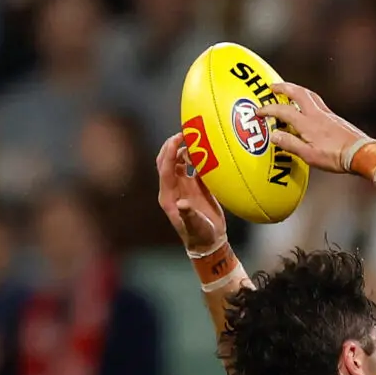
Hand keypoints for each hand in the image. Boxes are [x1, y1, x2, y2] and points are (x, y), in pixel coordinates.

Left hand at [156, 131, 226, 252]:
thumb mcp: (194, 227)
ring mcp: (184, 185)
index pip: (166, 168)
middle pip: (167, 160)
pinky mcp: (196, 186)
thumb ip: (188, 215)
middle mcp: (174, 187)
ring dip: (184, 149)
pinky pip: (194, 167)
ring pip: (179, 161)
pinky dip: (198, 158)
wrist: (209, 241)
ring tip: (196, 139)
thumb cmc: (200, 236)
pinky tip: (206, 151)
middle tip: (184, 133)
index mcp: (168, 195)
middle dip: (172, 145)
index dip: (170, 153)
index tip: (177, 138)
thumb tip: (182, 204)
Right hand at [258, 83, 371, 173]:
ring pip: (309, 94)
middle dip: (283, 87)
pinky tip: (308, 104)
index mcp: (307, 123)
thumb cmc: (336, 157)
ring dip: (296, 89)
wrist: (361, 153)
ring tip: (288, 90)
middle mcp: (316, 114)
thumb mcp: (309, 156)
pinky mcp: (335, 117)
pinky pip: (318, 101)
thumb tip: (273, 135)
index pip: (283, 111)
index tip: (258, 111)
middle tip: (272, 86)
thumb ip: (290, 144)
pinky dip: (308, 98)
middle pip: (297, 92)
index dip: (268, 109)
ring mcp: (327, 114)